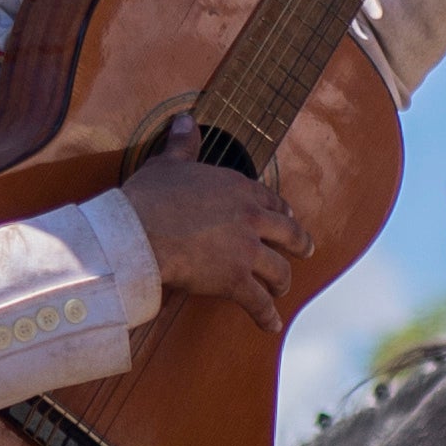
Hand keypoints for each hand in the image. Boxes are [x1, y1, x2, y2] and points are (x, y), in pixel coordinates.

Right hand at [122, 151, 310, 321]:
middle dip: (299, 243)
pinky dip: (266, 315)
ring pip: (279, 269)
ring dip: (282, 281)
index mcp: (238, 188)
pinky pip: (258, 302)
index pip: (271, 199)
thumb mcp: (168, 163)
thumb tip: (186, 120)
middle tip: (306, 250)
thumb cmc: (149, 197)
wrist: (139, 234)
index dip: (281, 210)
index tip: (287, 216)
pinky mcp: (235, 280)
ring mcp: (246, 250)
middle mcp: (251, 218)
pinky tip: (270, 325)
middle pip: (288, 234)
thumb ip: (184, 143)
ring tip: (282, 288)